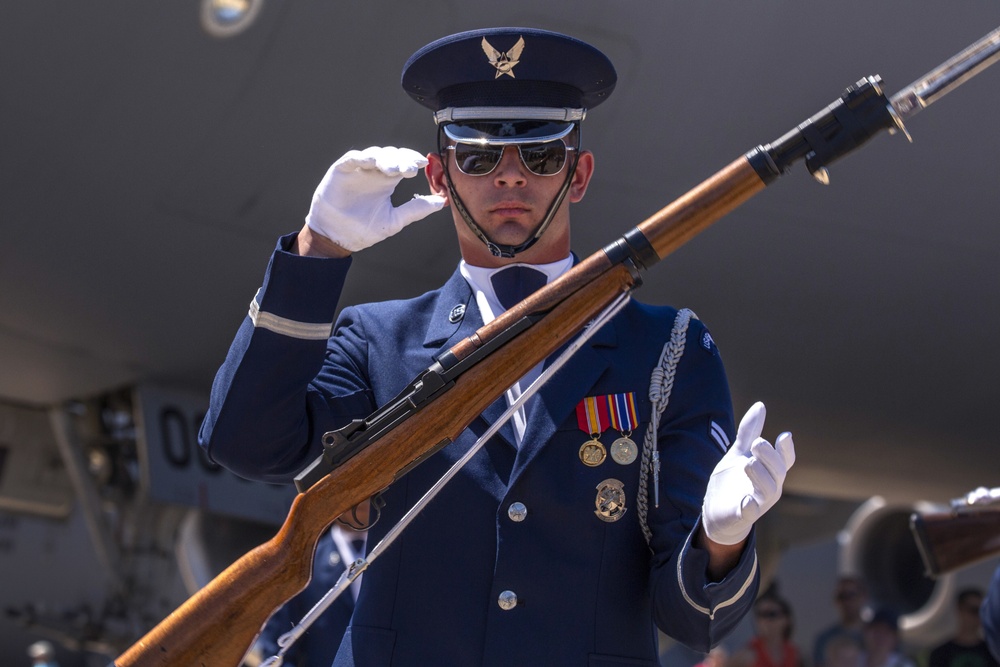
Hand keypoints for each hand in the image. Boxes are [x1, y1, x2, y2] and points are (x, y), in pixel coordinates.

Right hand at [305, 146, 445, 251]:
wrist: (337, 238)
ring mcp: (358, 169)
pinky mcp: (342, 170)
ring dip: (386, 159)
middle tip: (411, 168)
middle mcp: (375, 171)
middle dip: (402, 159)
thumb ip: (415, 210)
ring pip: (375, 154)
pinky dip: (363, 157)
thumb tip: (441, 202)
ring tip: (395, 169)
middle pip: (392, 155)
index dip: (412, 160)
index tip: (423, 164)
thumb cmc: (363, 229)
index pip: (403, 163)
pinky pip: (353, 158)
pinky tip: (372, 160)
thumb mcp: (394, 220)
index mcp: (388, 180)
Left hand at [702, 402, 794, 545]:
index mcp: (770, 472)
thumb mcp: (738, 453)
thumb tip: (760, 405)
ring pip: (768, 490)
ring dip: (760, 475)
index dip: (787, 449)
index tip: (785, 436)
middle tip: (757, 443)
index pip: (785, 460)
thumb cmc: (733, 480)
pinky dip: (750, 506)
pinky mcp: (743, 515)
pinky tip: (746, 500)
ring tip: (748, 462)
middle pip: (778, 472)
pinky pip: (750, 512)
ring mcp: (758, 503)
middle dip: (770, 457)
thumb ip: (749, 432)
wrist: (716, 511)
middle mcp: (770, 487)